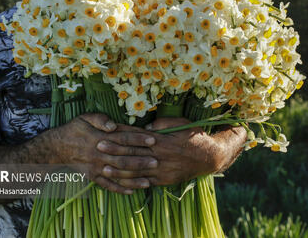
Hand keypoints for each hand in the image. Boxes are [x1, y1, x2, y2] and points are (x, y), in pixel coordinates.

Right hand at [48, 113, 157, 193]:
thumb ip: (100, 119)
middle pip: (124, 157)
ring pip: (118, 173)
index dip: (138, 139)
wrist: (56, 147)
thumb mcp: (85, 118)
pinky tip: (131, 192)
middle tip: (157, 162)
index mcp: (100, 137)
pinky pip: (107, 185)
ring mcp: (96, 167)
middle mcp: (99, 153)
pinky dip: (119, 189)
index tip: (153, 140)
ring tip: (149, 180)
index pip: (123, 138)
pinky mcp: (92, 176)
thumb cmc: (74, 129)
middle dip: (141, 160)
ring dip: (134, 178)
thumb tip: (113, 125)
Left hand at [98, 118, 245, 185]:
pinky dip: (132, 183)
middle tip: (98, 147)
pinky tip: (120, 183)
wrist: (209, 157)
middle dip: (114, 150)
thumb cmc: (194, 137)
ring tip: (104, 167)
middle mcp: (160, 156)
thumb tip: (145, 128)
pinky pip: (145, 182)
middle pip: (133, 153)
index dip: (120, 135)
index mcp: (162, 140)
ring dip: (119, 169)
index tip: (106, 133)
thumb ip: (162, 124)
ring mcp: (161, 170)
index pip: (136, 137)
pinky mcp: (164, 180)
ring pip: (136, 170)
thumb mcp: (181, 123)